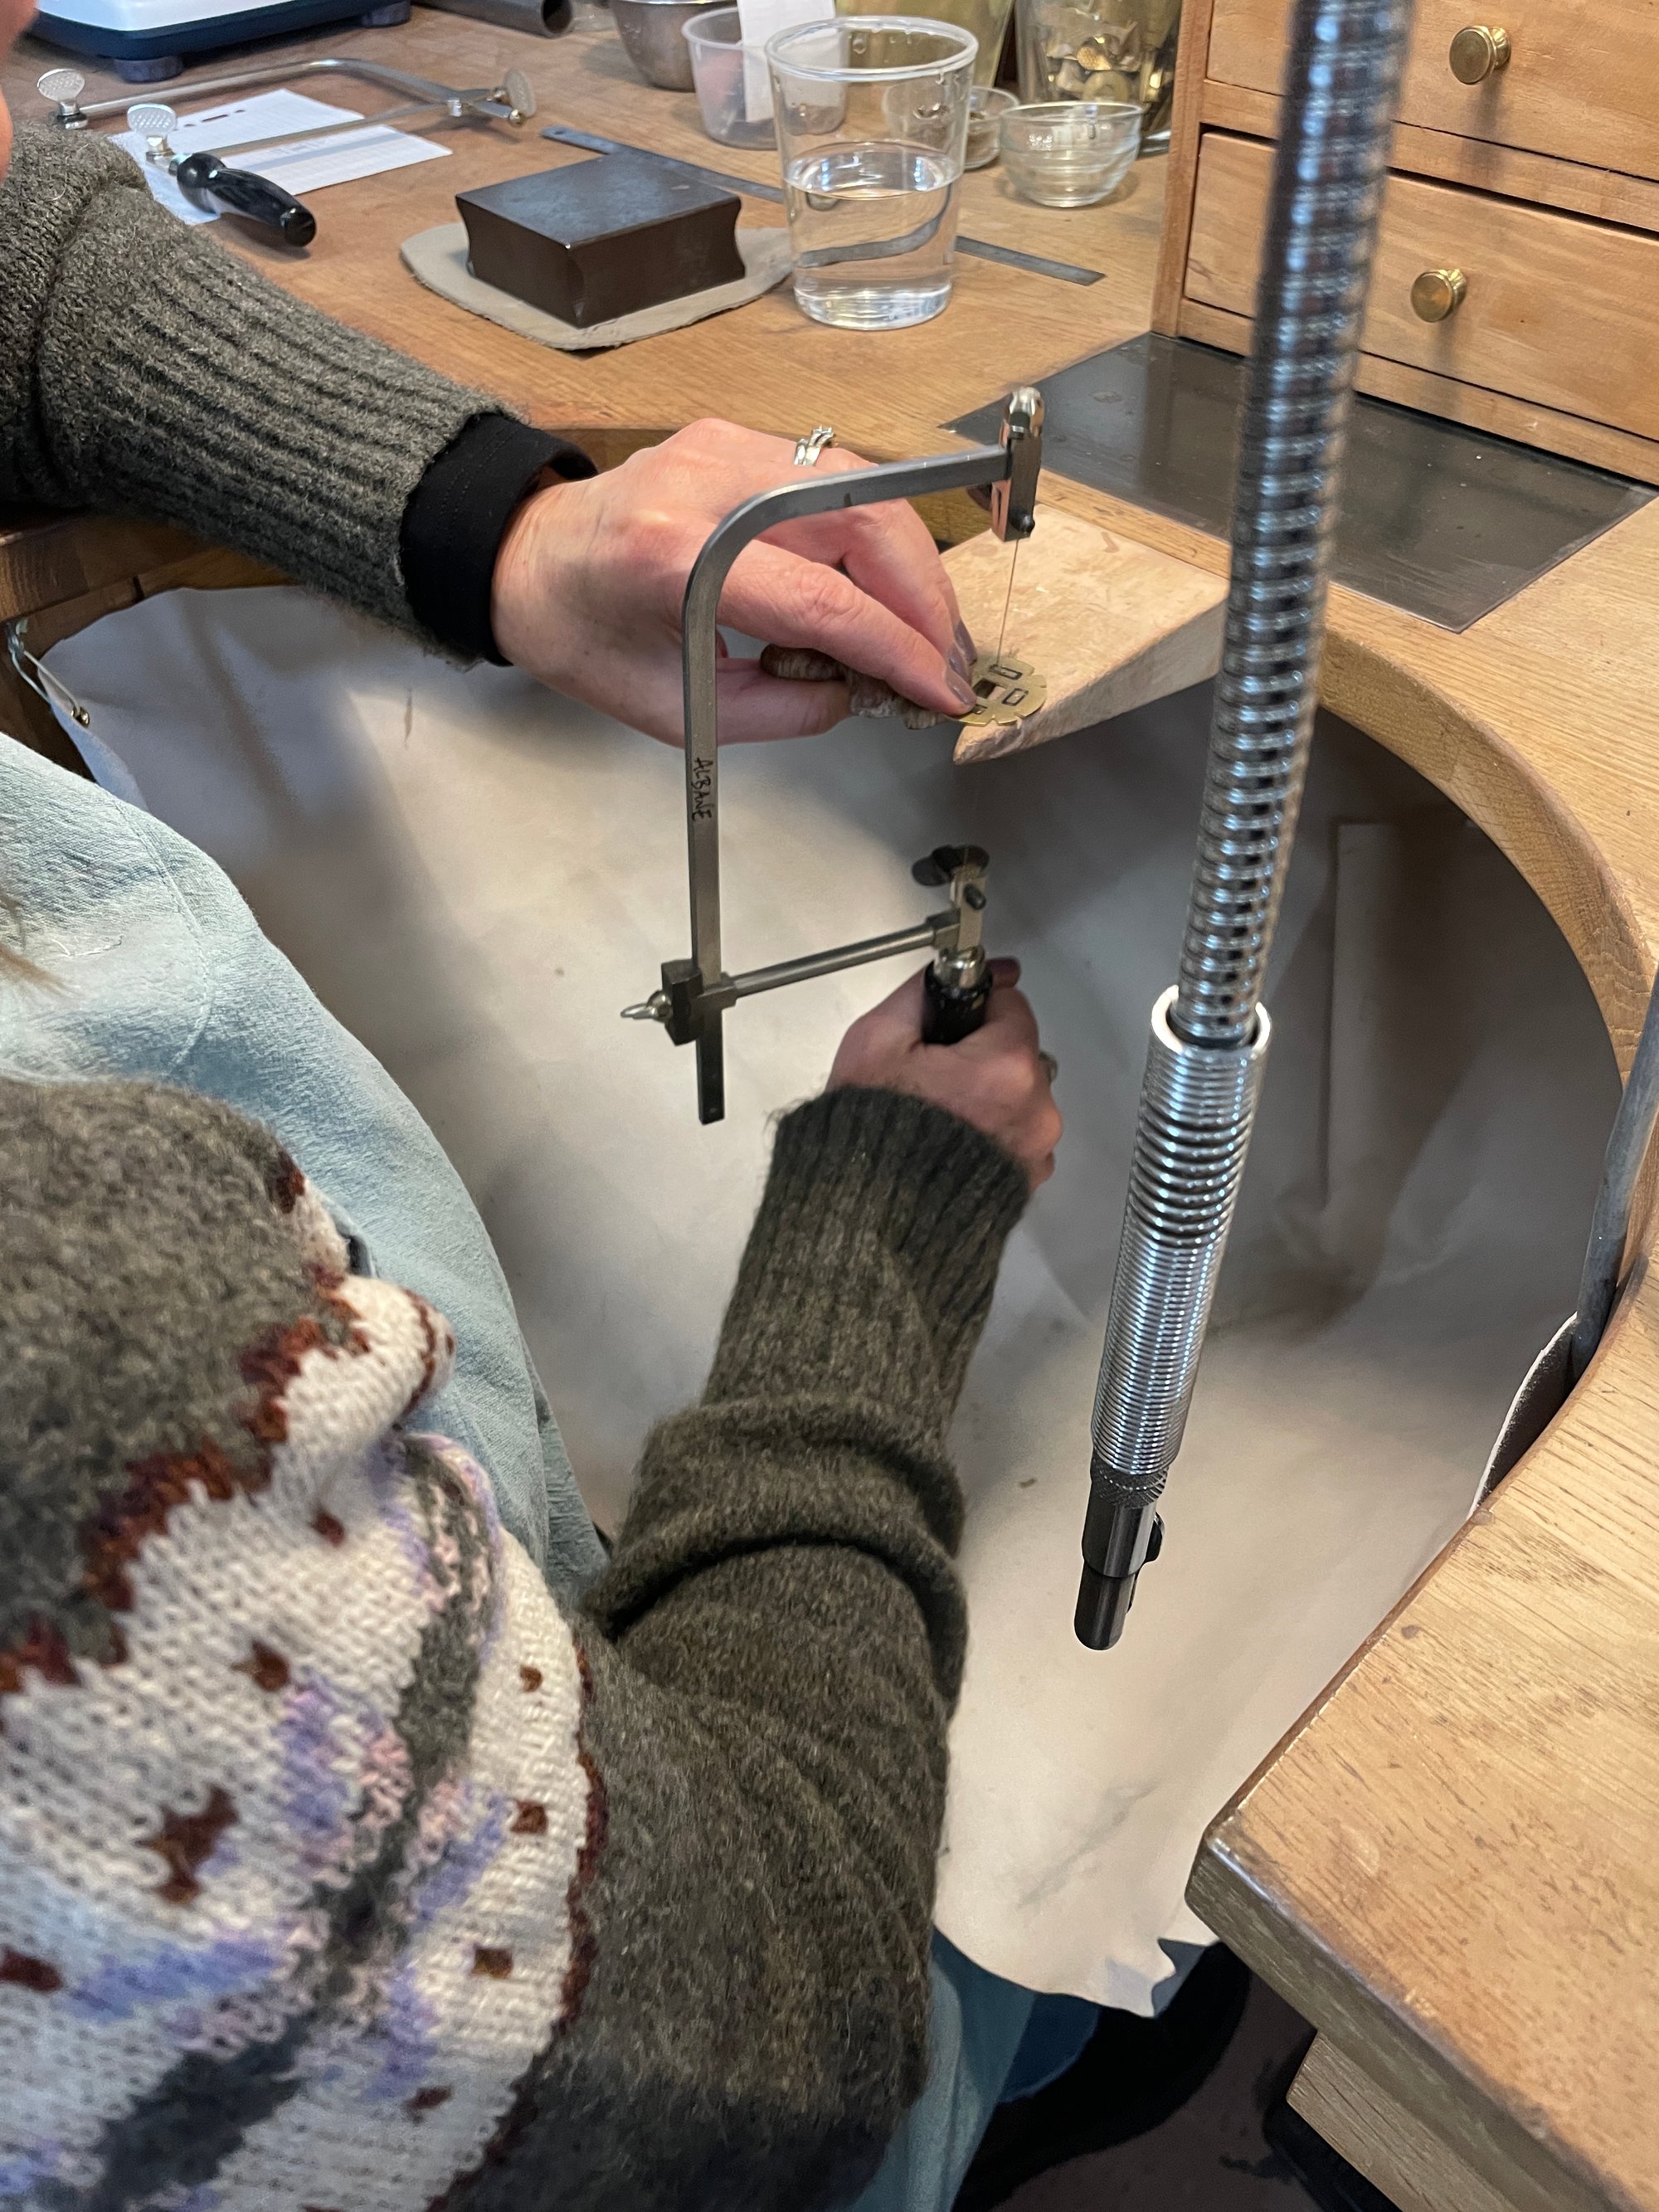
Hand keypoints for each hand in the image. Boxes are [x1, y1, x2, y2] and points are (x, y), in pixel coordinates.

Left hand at [490, 418, 978, 744]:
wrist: (527, 561)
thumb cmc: (585, 639)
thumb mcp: (675, 710)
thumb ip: (777, 711)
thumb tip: (862, 693)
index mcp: (672, 557)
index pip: (823, 599)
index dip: (899, 649)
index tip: (941, 691)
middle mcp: (705, 483)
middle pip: (861, 523)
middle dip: (925, 598)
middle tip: (951, 664)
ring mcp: (727, 446)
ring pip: (865, 490)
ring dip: (913, 566)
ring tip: (932, 635)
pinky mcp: (742, 439)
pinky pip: (839, 482)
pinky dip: (878, 539)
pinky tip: (890, 592)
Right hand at [829, 958, 1061, 1188]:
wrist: (871, 1219)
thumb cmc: (872, 1131)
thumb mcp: (876, 1040)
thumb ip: (923, 993)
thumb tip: (964, 974)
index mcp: (1008, 1066)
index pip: (1011, 1005)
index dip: (973, 1011)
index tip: (945, 1029)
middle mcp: (1037, 1109)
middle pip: (1019, 1055)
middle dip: (982, 1057)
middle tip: (932, 1079)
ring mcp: (1036, 1151)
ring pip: (1020, 1099)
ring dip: (990, 1099)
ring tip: (940, 1116)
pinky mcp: (1028, 1183)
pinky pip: (1018, 1139)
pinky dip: (993, 1136)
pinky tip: (953, 1146)